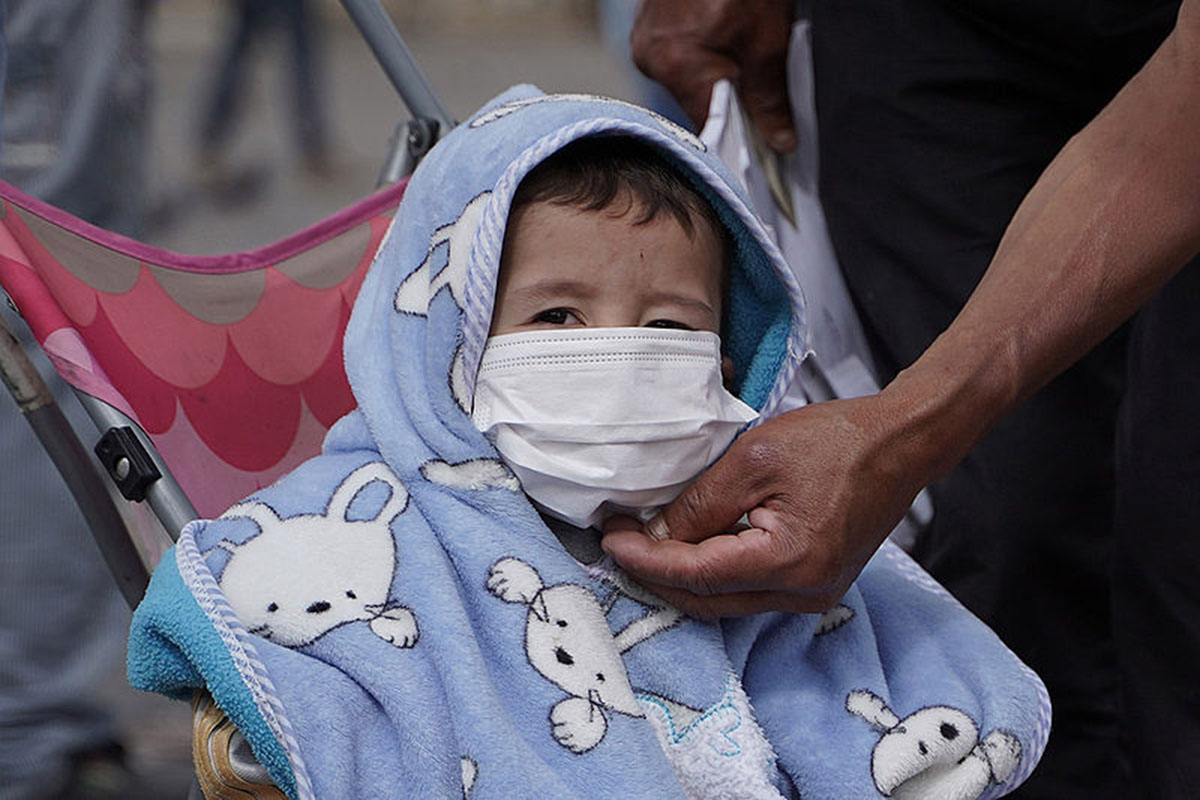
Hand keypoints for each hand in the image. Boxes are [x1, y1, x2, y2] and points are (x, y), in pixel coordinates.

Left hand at [600, 395, 931, 616]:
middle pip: (707, 600)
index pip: (695, 575)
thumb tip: (657, 534)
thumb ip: (701, 503)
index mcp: (789, 562)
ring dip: (682, 576)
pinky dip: (713, 572)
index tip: (609, 538)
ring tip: (645, 542)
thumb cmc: (836, 441)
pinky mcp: (815, 583)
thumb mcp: (754, 459)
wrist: (901, 443)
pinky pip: (749, 589)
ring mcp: (812, 594)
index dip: (645, 559)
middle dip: (655, 574)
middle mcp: (803, 592)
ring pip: (726, 600)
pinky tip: (689, 545)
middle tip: (618, 541)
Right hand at [630, 0, 796, 151]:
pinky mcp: (649, 25)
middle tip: (757, 70)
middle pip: (696, 103)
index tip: (764, 145)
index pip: (708, 127)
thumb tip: (778, 142)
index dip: (739, 137)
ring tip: (738, 39)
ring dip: (716, 72)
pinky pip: (678, 55)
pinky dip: (703, 51)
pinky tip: (722, 29)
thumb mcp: (768, 40)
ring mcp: (645, 39)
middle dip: (730, 96)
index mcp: (676, 66)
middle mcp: (650, 57)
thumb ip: (769, 99)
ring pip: (688, 78)